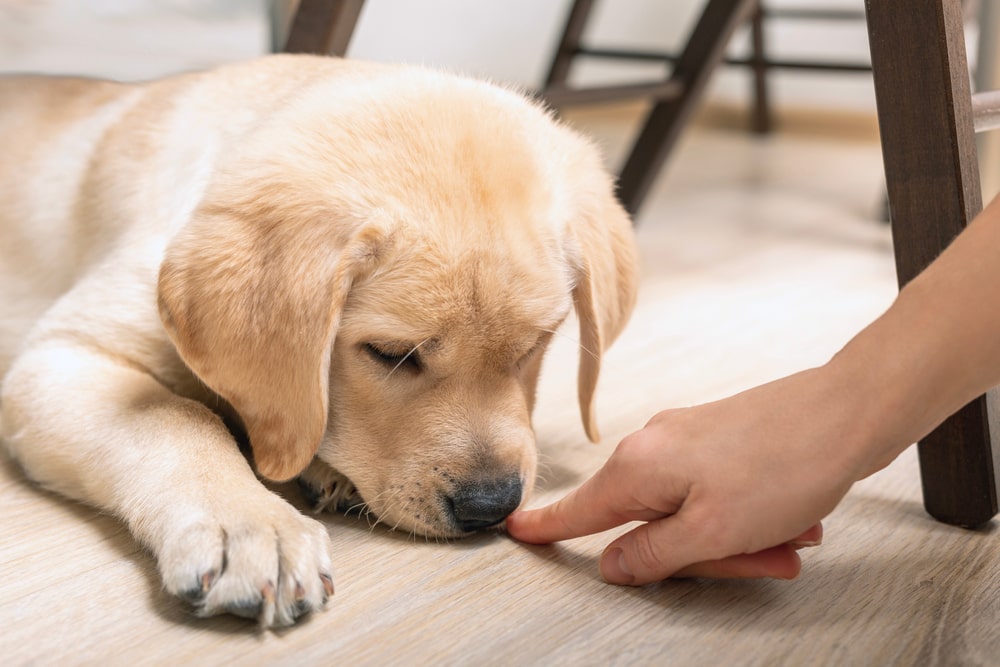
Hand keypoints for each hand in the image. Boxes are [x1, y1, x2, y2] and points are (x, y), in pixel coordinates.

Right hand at [507, 366, 866, 584]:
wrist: (849, 411)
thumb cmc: (784, 464)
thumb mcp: (712, 532)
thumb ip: (652, 555)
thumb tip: (613, 565)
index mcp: (639, 467)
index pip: (580, 510)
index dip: (548, 527)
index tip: (516, 530)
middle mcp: (655, 447)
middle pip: (650, 524)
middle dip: (704, 556)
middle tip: (757, 559)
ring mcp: (688, 441)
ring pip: (692, 515)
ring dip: (739, 541)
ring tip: (790, 538)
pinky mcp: (719, 441)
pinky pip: (719, 496)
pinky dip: (751, 518)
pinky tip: (794, 520)